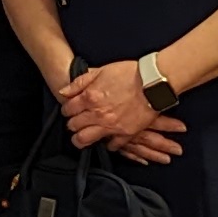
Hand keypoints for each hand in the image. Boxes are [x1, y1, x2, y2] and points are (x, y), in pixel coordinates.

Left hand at [55, 58, 169, 151]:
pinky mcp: (125, 134)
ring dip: (81, 139)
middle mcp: (97, 114)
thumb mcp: (101, 71)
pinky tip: (108, 139)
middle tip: (76, 123)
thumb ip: (80, 82)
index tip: (70, 110)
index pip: (67, 110)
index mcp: (89, 97)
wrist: (154, 82)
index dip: (67, 110)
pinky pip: (112, 146)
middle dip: (72, 124)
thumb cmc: (129, 73)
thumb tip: (63, 91)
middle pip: (73, 126)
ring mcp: (110, 126)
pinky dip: (108, 144)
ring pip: (85, 140)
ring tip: (82, 137)